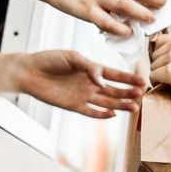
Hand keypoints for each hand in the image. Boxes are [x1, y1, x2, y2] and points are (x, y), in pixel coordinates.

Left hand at [12, 50, 144, 117]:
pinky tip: (113, 114)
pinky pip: (91, 111)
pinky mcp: (73, 105)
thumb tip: (102, 81)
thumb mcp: (71, 57)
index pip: (115, 75)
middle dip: (128, 92)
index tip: (142, 81)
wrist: (29, 71)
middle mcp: (91, 84)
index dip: (128, 78)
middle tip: (140, 95)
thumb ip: (89, 67)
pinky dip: (101, 114)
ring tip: (133, 107)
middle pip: (114, 90)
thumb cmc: (49, 59)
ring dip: (120, 105)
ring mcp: (83, 95)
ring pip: (107, 102)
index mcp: (92, 70)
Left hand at [149, 34, 170, 109]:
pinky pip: (153, 77)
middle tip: (170, 76)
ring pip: (153, 66)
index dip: (161, 53)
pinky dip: (157, 83)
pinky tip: (168, 87)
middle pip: (155, 54)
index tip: (163, 62)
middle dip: (160, 65)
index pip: (160, 41)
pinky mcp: (169, 71)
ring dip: (159, 75)